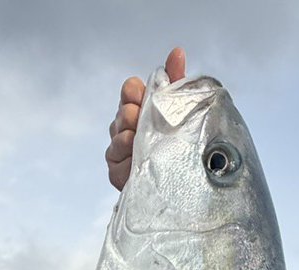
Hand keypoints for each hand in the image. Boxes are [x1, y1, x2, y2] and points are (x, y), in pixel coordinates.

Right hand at [105, 47, 185, 190]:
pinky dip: (125, 155)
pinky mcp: (117, 171)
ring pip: (117, 134)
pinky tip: (134, 155)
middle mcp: (127, 126)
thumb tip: (176, 52)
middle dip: (132, 113)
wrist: (183, 186)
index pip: (129, 89)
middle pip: (122, 111)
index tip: (140, 95)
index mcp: (140, 108)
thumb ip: (176, 80)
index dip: (133, 91)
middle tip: (140, 118)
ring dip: (129, 134)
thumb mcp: (180, 110)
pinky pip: (115, 158)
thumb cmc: (178, 146)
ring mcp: (120, 149)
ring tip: (139, 138)